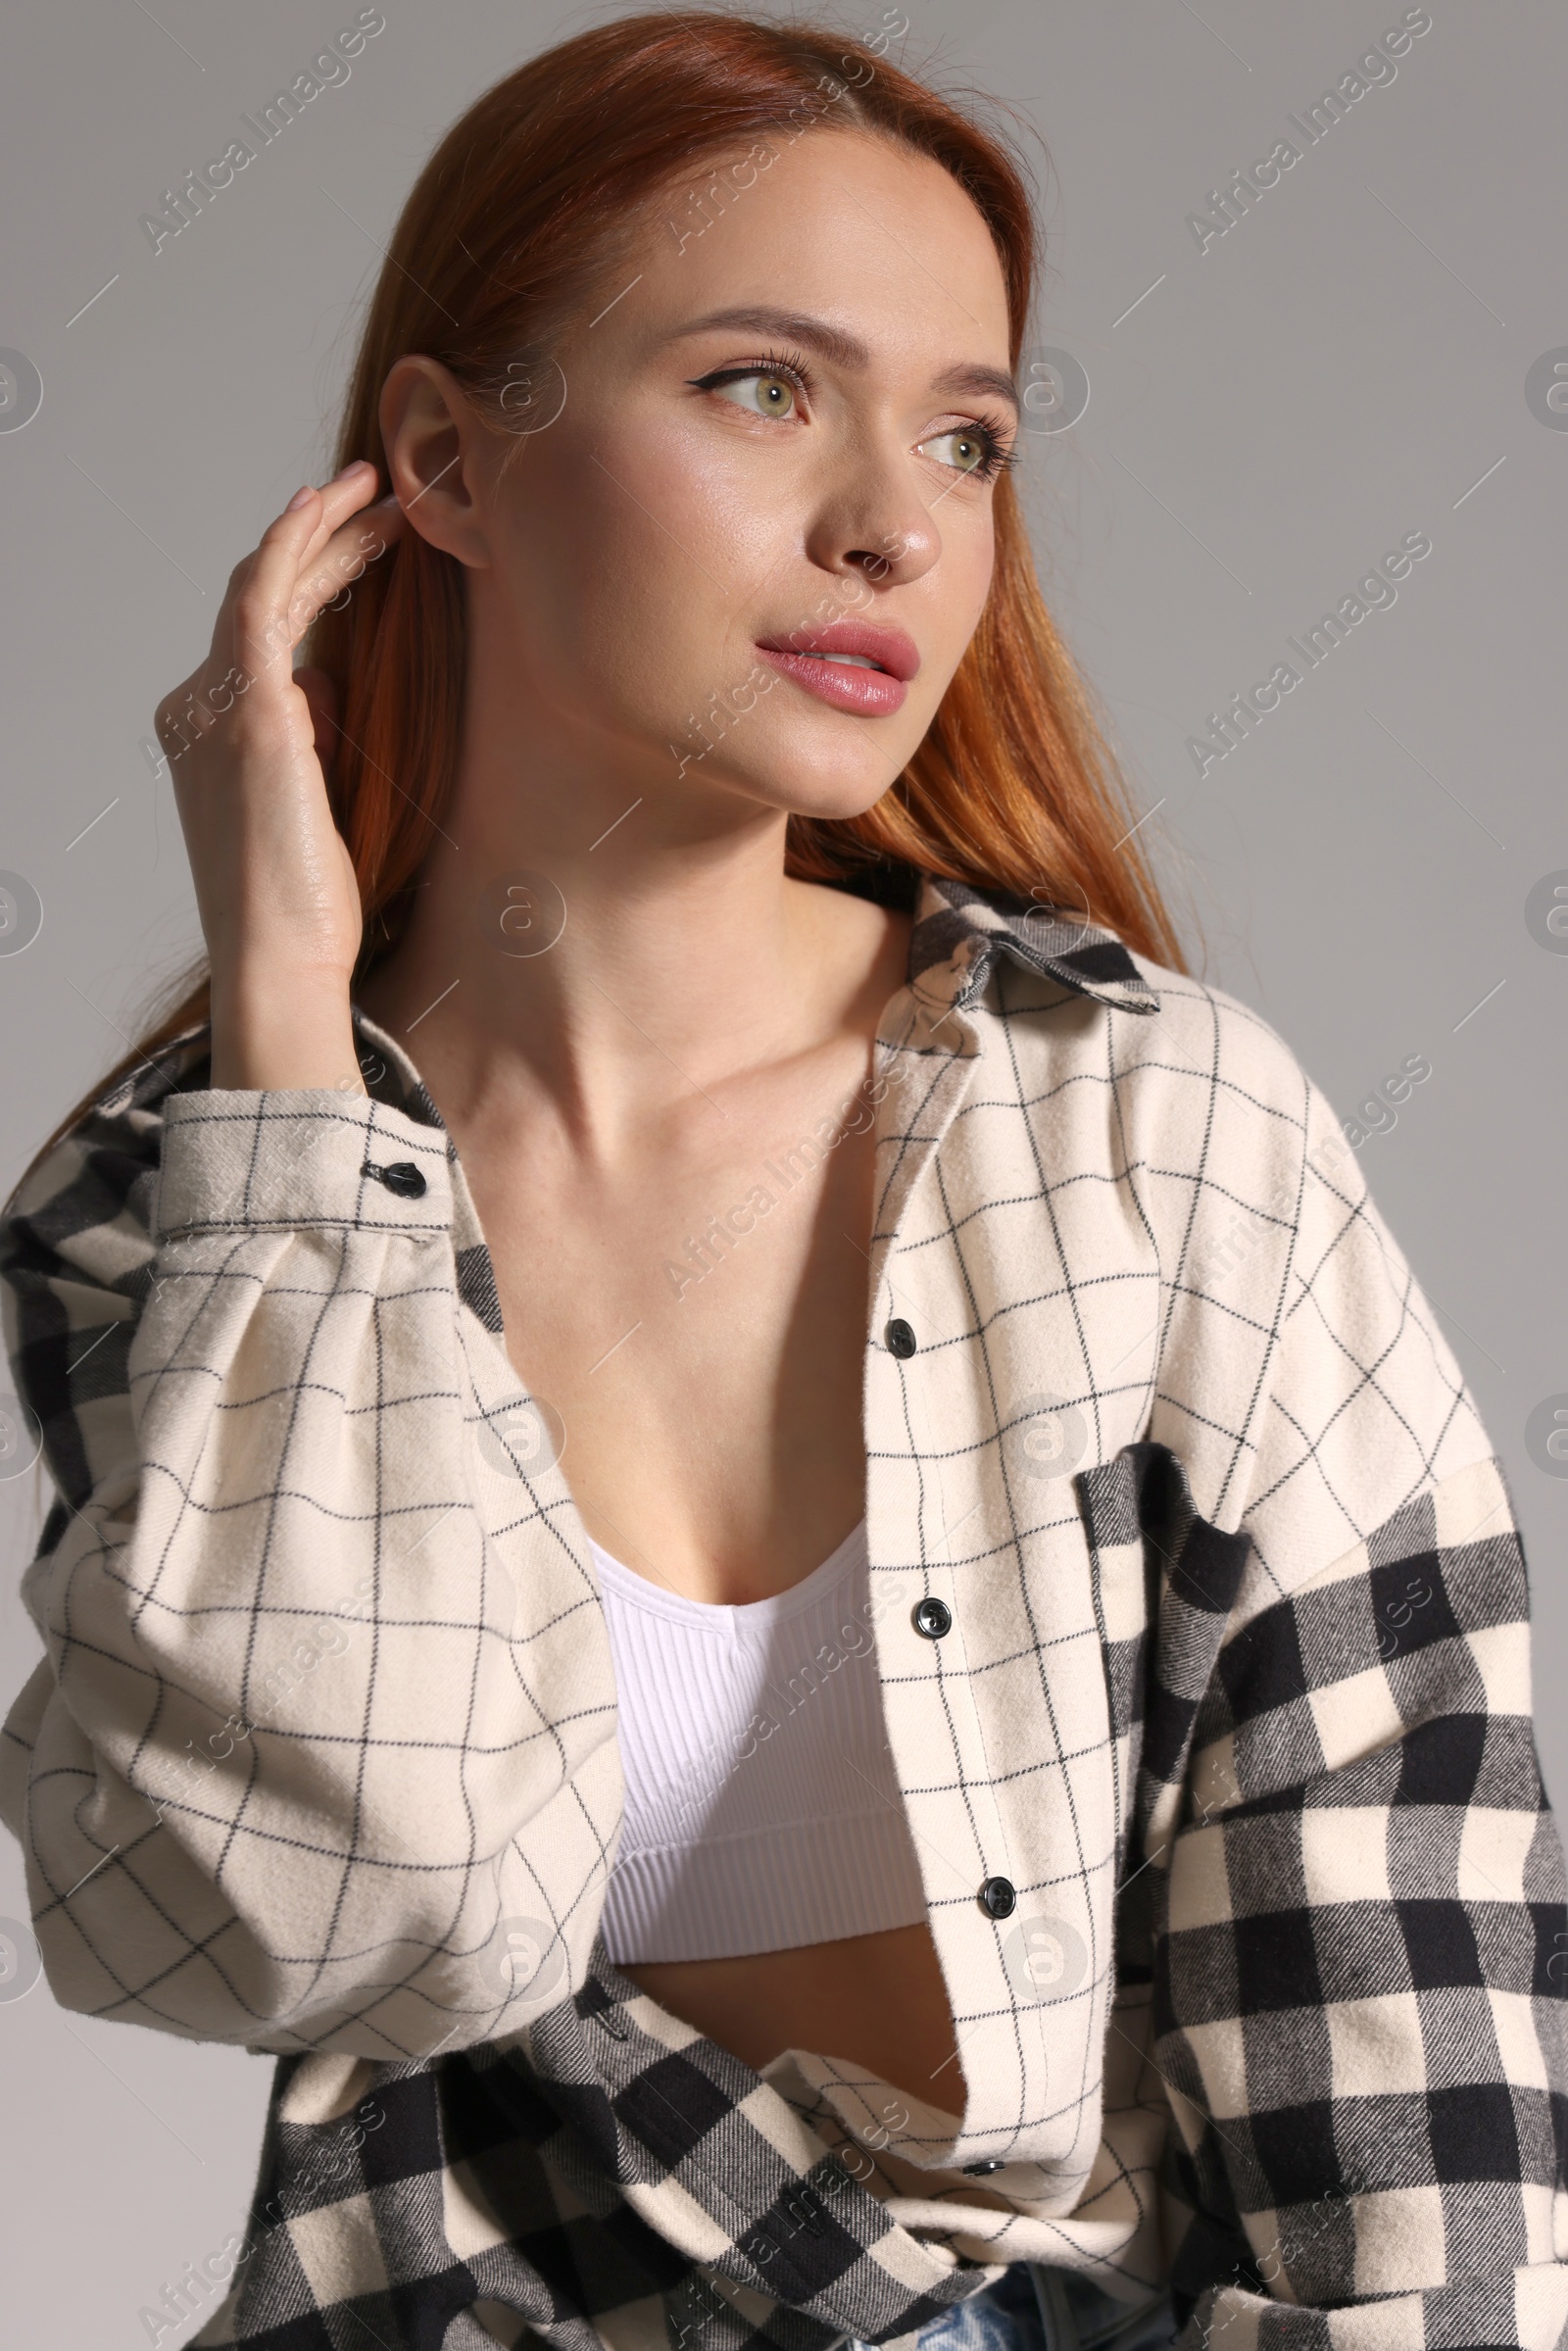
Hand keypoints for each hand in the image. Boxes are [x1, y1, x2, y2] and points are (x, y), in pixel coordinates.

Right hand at [154, 461, 404, 1088]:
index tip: (365, 548)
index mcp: (211, 736)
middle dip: (322, 542)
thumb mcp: (313, 805)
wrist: (282, 959)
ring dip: (321, 530)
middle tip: (383, 503)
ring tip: (380, 494)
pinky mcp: (250, 709)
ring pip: (263, 584)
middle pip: (259, 597)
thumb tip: (324, 681)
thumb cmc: (306, 909)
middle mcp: (199, 709)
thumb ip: (309, 739)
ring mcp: (216, 705)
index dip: (311, 579)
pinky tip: (337, 509)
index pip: (259, 634)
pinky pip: (266, 597)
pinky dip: (299, 544)